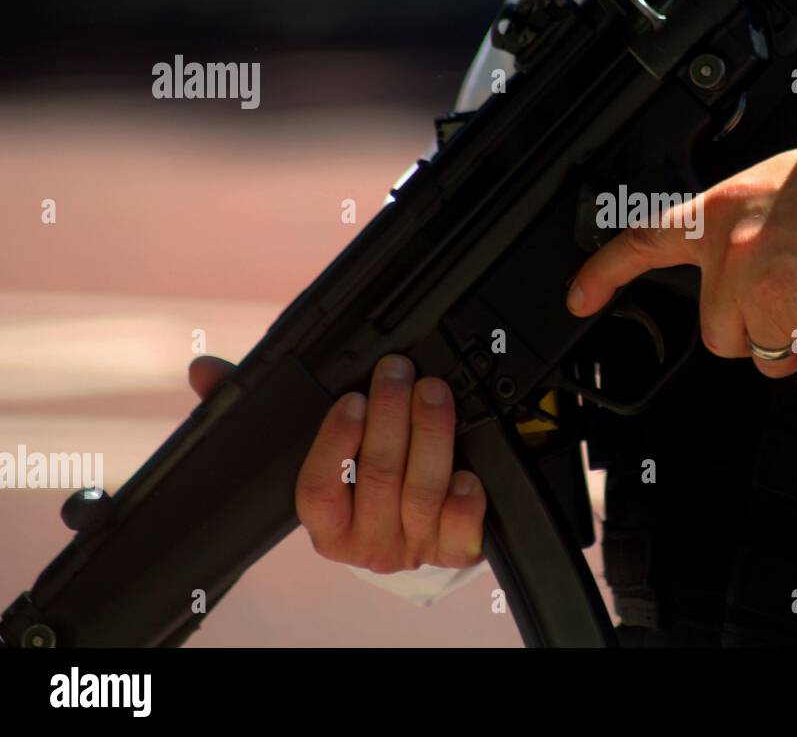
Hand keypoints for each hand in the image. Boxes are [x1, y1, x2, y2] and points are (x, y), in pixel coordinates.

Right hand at [188, 353, 486, 572]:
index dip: (334, 443)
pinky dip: (467, 496)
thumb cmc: (358, 480)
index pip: (317, 490)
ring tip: (433, 390)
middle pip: (378, 478)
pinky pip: (463, 528)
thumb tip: (204, 371)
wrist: (418, 531)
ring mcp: (413, 547)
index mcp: (325, 525)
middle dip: (391, 416)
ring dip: (430, 434)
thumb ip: (263, 409)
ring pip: (421, 491)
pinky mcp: (456, 549)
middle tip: (399, 371)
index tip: (350, 398)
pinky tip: (468, 466)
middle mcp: (366, 543)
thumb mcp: (312, 448)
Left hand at [566, 133, 796, 384]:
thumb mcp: (782, 181)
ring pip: (765, 356)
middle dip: (756, 329)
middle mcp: (733, 256)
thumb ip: (747, 222)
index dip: (604, 274)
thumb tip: (741, 256)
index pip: (643, 242)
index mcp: (723, 211)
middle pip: (719, 331)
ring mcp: (765, 296)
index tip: (579, 299)